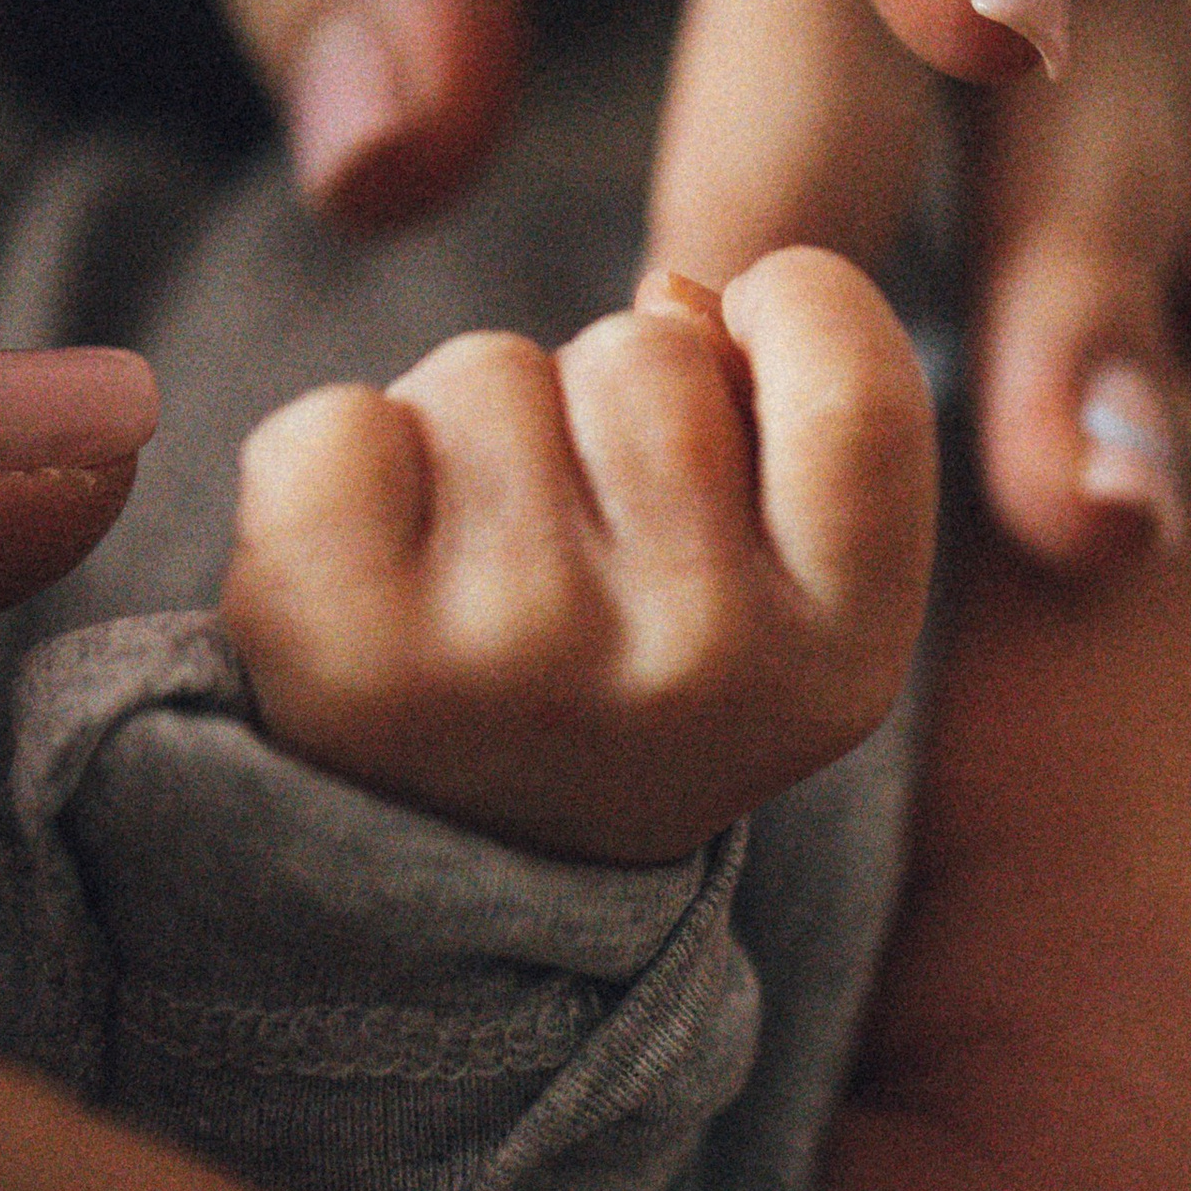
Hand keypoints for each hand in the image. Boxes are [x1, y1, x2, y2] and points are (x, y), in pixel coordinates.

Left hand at [223, 250, 935, 863]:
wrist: (448, 898)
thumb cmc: (621, 680)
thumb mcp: (773, 587)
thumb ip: (783, 420)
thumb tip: (673, 293)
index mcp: (838, 659)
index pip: (854, 380)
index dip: (789, 318)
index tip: (737, 376)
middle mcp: (695, 668)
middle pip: (647, 349)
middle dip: (597, 400)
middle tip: (574, 549)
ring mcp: (516, 654)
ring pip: (488, 373)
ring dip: (464, 436)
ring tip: (469, 576)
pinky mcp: (343, 640)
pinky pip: (337, 425)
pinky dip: (336, 469)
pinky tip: (370, 579)